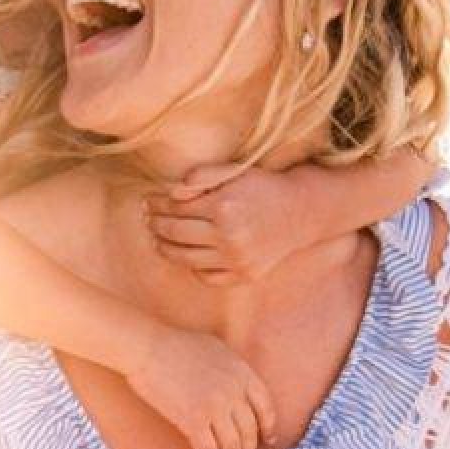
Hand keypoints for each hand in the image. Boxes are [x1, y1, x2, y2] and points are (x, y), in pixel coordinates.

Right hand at [130, 325, 273, 448]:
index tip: (268, 439)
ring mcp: (215, 407)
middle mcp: (234, 392)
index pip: (265, 407)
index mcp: (242, 373)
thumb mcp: (217, 349)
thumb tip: (238, 388)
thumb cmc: (175, 344)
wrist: (147, 347)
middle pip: (249, 431)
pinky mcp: (193, 420)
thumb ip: (233, 370)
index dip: (268, 427)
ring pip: (232, 445)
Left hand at [147, 162, 317, 287]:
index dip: (157, 203)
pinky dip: (192, 268)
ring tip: (157, 239)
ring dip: (165, 248)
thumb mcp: (235, 171)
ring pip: (185, 258)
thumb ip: (202, 175)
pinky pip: (206, 277)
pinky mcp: (244, 276)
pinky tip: (186, 255)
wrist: (301, 212)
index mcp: (224, 206)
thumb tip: (171, 191)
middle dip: (156, 224)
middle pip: (175, 233)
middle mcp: (230, 236)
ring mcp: (237, 259)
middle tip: (148, 219)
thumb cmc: (263, 187)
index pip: (176, 206)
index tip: (148, 201)